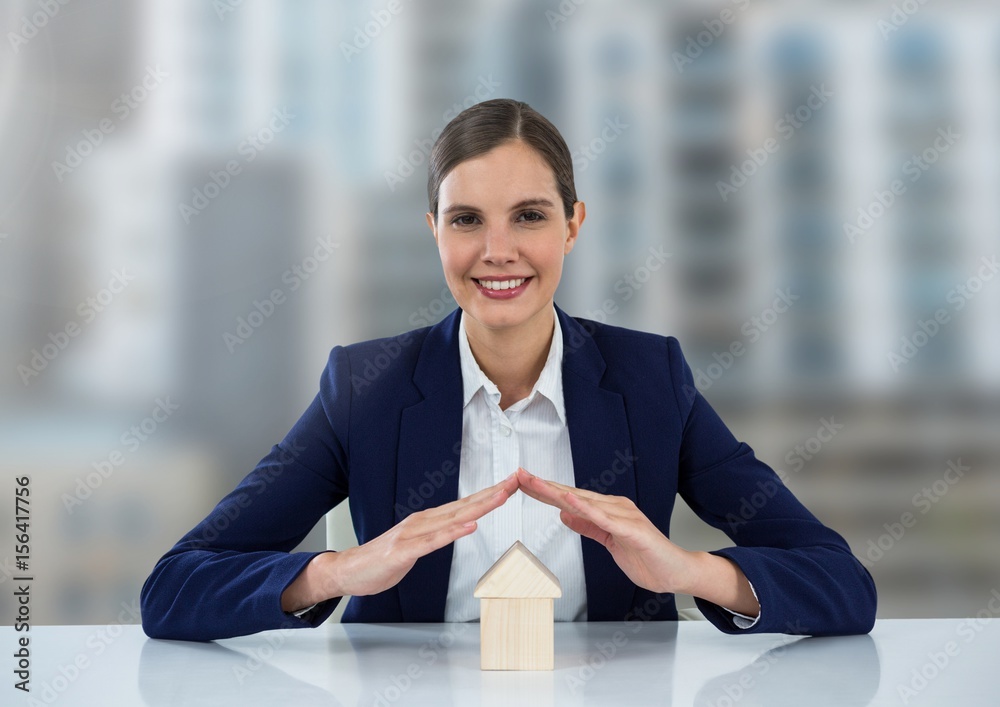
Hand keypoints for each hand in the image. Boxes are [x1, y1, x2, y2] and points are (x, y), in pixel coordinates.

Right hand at [281, 472, 518, 611]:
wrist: (349, 570)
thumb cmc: (382, 560)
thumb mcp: (416, 545)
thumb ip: (436, 535)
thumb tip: (459, 527)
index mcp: (428, 520)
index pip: (465, 505)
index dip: (489, 495)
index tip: (511, 485)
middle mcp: (422, 521)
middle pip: (464, 506)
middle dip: (491, 494)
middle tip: (515, 481)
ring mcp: (412, 534)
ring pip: (452, 519)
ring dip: (478, 508)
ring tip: (500, 497)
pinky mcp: (403, 551)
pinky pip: (432, 542)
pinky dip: (452, 533)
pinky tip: (468, 527)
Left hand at [514, 467, 759, 616]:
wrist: (675, 572)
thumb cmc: (647, 557)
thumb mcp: (607, 542)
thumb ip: (587, 526)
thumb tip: (564, 514)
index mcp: (606, 510)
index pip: (569, 498)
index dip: (545, 491)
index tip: (522, 483)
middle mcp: (613, 507)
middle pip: (572, 494)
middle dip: (543, 486)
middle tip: (519, 475)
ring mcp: (623, 516)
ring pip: (584, 502)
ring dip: (558, 492)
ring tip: (536, 483)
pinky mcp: (631, 530)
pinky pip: (604, 518)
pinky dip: (585, 508)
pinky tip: (568, 500)